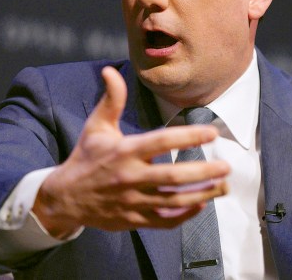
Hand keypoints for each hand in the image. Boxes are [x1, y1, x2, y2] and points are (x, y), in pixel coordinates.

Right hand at [33, 66, 230, 237]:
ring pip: (173, 200)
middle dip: (203, 171)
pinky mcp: (134, 219)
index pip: (162, 142)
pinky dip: (185, 215)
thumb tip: (110, 70)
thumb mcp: (96, 127)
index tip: (212, 133)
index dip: (189, 137)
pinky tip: (201, 203)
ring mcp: (133, 201)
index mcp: (124, 151)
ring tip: (224, 186)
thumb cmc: (86, 157)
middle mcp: (130, 177)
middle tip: (227, 165)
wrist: (65, 198)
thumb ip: (111, 100)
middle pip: (173, 176)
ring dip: (202, 194)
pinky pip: (164, 221)